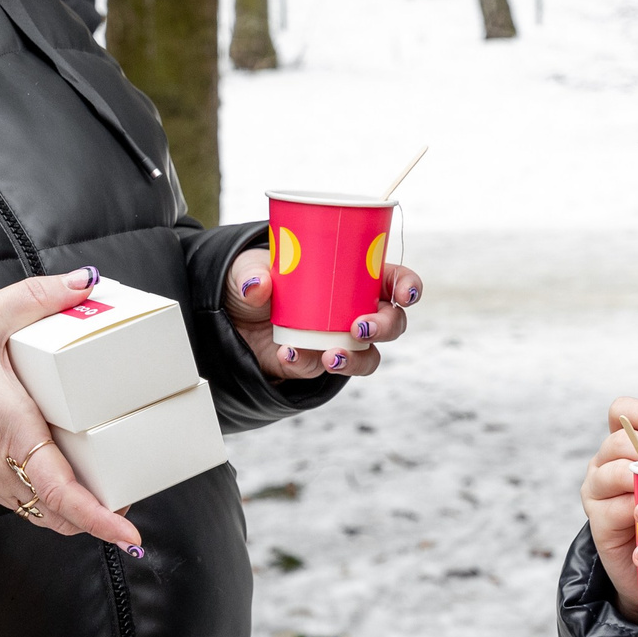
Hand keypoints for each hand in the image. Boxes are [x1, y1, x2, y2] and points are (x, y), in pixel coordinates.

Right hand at [0, 268, 142, 551]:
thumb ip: (38, 296)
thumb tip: (85, 283)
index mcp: (12, 431)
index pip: (60, 492)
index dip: (98, 518)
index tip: (128, 535)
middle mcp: (2, 465)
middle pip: (61, 514)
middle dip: (101, 515)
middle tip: (133, 493)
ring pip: (43, 511)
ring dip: (76, 509)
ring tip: (110, 487)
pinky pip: (25, 499)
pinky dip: (54, 498)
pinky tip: (71, 473)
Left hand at [223, 247, 419, 380]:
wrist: (230, 317)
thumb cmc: (254, 279)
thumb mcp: (248, 267)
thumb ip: (252, 273)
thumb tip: (257, 286)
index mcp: (353, 277)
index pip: (394, 280)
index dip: (408, 287)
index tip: (405, 294)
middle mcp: (353, 310)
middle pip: (391, 323)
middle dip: (384, 327)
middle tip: (360, 327)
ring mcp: (337, 340)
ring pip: (367, 357)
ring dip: (356, 360)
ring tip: (330, 356)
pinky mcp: (313, 362)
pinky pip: (319, 369)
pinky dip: (305, 363)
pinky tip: (286, 353)